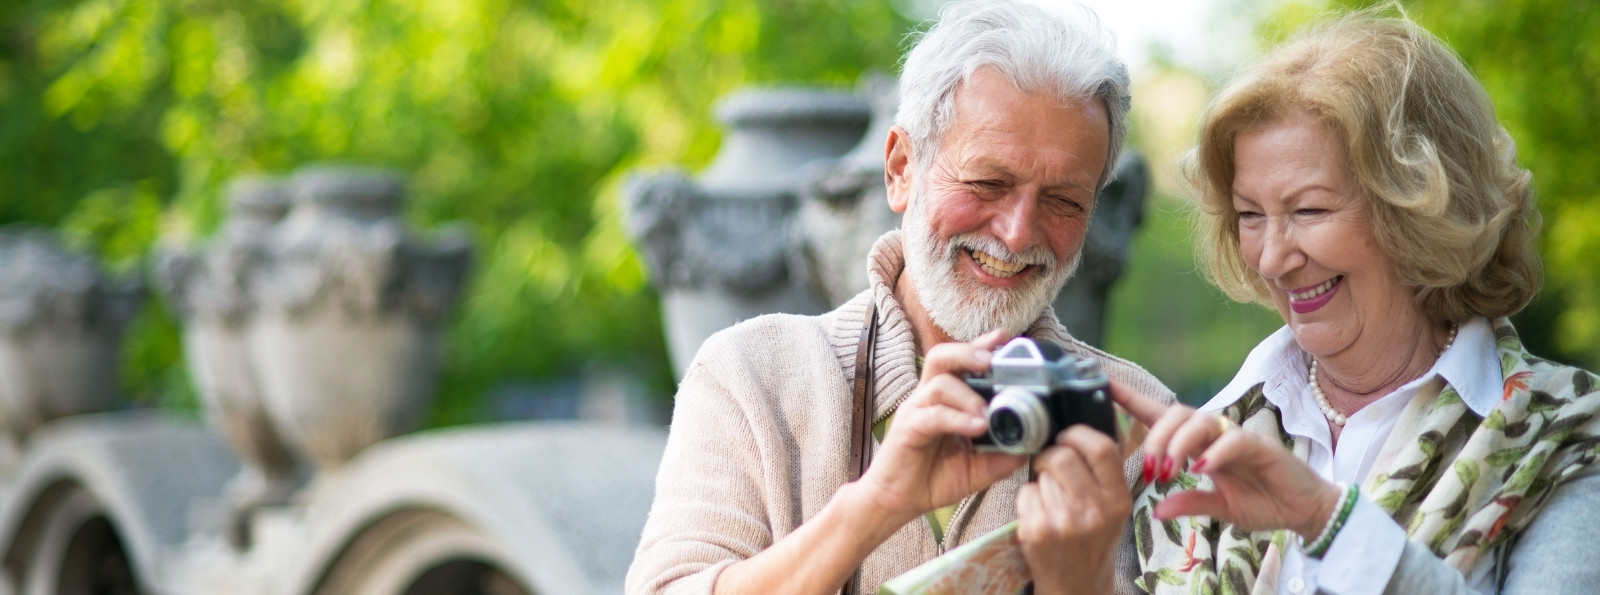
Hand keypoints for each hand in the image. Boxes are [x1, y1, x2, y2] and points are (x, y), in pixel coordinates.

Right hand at [856, 330, 1027, 525]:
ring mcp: (915, 411)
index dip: (981, 345)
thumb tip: (1032, 447)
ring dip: (968, 394)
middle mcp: (928, 398)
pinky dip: (957, 418)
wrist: (897, 502)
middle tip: (991, 360)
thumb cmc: (933, 479)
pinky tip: (976, 427)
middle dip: (968, 352)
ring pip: (939, 383)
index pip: (961, 362)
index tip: (1004, 337)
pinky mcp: (907, 429)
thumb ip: (1002, 456)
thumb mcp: (977, 469)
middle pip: (942, 356)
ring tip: (987, 413)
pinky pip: (933, 415)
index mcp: (946, 400)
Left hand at [1017, 425, 1130, 593]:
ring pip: (1040, 474)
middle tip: (1049, 466)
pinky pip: (1024, 493)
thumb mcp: (1113, 509)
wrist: (1077, 585)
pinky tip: (1038, 515)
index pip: (1102, 448)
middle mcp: (1094, 510)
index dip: (1079, 433)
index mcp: (1118, 499)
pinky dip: (1026, 499)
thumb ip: (1105, 473)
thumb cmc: (1093, 542)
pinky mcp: (1037, 530)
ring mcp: (1063, 521)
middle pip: (1063, 456)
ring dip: (1040, 480)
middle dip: (1050, 455)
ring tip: (1050, 500)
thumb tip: (1087, 425)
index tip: (1067, 436)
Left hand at [1112, 381, 1340, 539]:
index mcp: (1198, 445)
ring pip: (1200, 421)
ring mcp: (1237, 436)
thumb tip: (1157, 510)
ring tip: (1171, 470)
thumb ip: (1188, 503)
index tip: (1105, 386)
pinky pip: (1233, 439)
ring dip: (1179, 444)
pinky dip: (1215, 452)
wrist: (1303, 510)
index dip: (1133, 400)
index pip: (1161, 416)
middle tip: (1153, 470)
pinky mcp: (1261, 446)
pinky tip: (1202, 467)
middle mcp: (1214, 434)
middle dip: (1157, 438)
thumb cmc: (1262, 501)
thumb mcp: (1218, 507)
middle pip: (1176, 414)